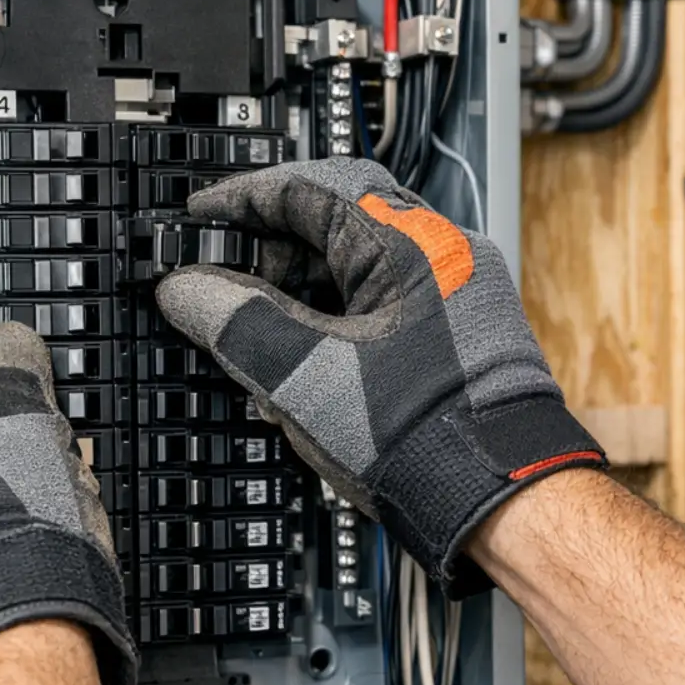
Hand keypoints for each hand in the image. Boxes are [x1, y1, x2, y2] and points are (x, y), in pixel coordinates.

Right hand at [154, 158, 604, 593]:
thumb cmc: (421, 436)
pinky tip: (305, 371)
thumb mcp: (298, 374)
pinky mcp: (461, 334)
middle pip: (333, 223)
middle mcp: (443, 253)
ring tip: (259, 343)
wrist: (499, 499)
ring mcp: (457, 293)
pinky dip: (336, 323)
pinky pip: (384, 305)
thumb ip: (231, 319)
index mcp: (408, 240)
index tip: (199, 220)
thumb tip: (185, 289)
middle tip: (220, 288)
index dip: (241, 201)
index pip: (307, 185)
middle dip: (268, 256)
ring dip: (300, 295)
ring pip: (357, 268)